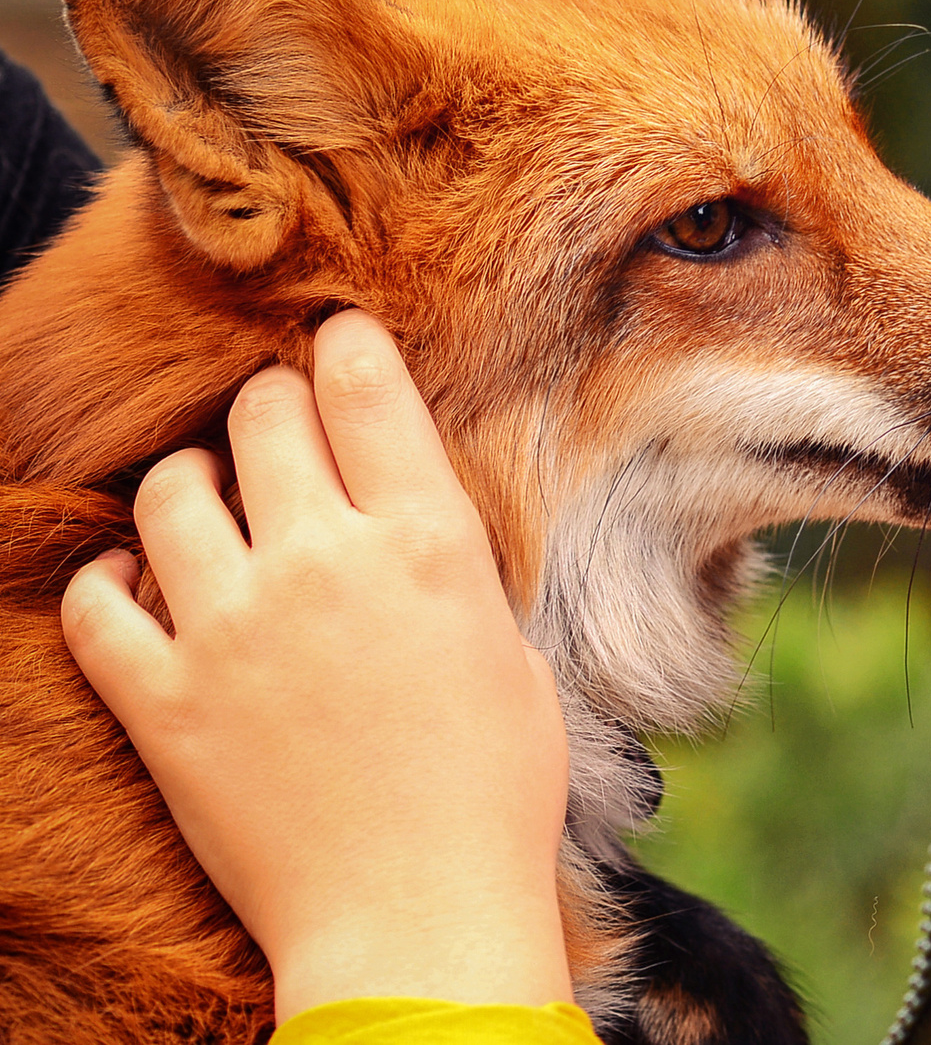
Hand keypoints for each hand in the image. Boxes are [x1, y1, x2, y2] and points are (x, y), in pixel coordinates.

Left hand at [60, 310, 572, 1017]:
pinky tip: (142, 585)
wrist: (415, 910)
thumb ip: (444, 562)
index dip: (346, 347)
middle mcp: (323, 563)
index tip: (338, 344)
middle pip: (263, 415)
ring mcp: (232, 628)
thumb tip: (404, 508)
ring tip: (208, 507)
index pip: (363, 386)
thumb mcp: (506, 647)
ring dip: (190, 484)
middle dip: (270, 406)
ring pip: (170, 491)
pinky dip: (113, 580)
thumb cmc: (493, 789)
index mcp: (426, 541)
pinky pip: (99, 600)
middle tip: (277, 428)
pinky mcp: (162, 700)